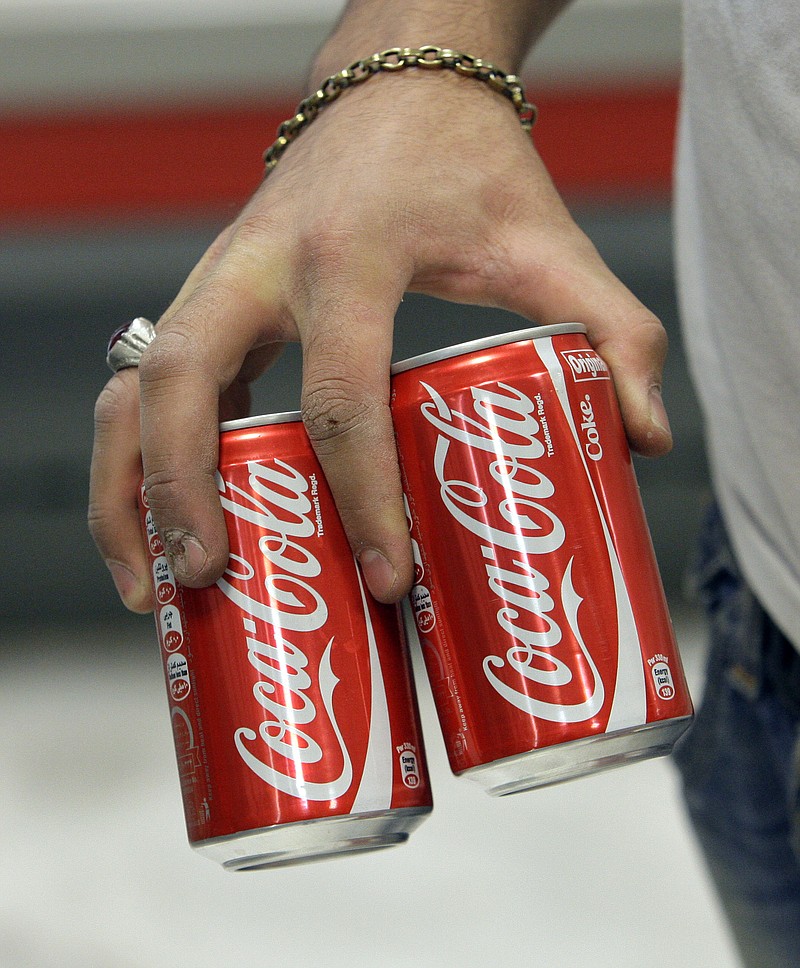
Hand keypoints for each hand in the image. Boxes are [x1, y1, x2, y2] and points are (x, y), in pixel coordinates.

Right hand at [88, 69, 670, 613]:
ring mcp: (217, 276)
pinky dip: (139, 457)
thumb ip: (615, 331)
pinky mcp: (208, 293)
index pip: (338, 394)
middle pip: (176, 387)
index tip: (388, 578)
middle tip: (212, 580)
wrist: (398, 82)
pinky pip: (144, 381)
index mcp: (348, 253)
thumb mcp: (550, 242)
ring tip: (151, 581)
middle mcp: (257, 263)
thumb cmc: (467, 163)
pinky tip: (165, 521)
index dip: (360, 497)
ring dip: (127, 485)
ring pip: (131, 386)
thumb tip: (644, 440)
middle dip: (182, 493)